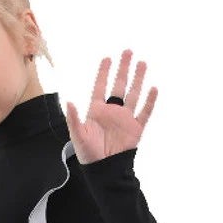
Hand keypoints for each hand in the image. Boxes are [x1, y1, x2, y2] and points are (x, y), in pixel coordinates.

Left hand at [64, 49, 157, 163]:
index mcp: (97, 111)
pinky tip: (153, 88)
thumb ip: (74, 119)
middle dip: (123, 69)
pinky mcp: (136, 128)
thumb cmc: (89, 154)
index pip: (101, 87)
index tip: (107, 58)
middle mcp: (112, 111)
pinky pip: (144, 112)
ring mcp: (125, 118)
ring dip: (138, 79)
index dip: (104, 73)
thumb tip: (69, 102)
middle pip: (119, 85)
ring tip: (142, 63)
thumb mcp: (78, 136)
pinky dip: (149, 101)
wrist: (105, 170)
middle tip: (128, 52)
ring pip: (133, 94)